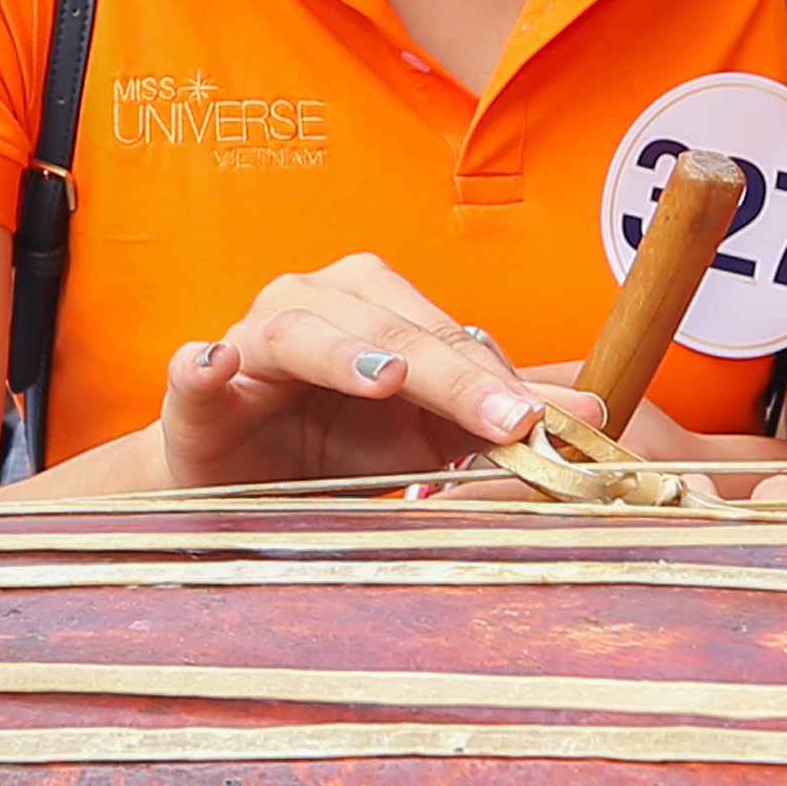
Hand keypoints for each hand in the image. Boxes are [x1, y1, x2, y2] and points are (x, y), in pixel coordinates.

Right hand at [152, 254, 600, 486]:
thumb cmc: (336, 448)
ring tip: (387, 379)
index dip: (497, 376)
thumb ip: (491, 421)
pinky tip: (215, 363)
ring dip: (344, 353)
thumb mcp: (425, 437)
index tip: (549, 421)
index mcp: (375, 306)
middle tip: (504, 417)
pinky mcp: (195, 391)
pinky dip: (202, 365)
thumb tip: (592, 413)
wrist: (239, 481)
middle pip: (388, 327)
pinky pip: (194, 370)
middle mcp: (316, 305)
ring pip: (302, 334)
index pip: (444, 334)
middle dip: (450, 374)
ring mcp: (250, 340)